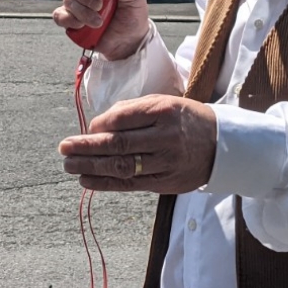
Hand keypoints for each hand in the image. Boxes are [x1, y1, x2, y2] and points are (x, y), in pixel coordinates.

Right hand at [52, 0, 149, 60]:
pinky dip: (68, 20)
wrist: (128, 42)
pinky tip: (81, 25)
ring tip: (98, 22)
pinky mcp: (70, 19)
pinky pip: (59, 15)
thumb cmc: (133, 18)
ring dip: (82, 12)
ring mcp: (77, 4)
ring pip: (67, 0)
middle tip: (100, 6)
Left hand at [58, 94, 216, 193]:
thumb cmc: (183, 119)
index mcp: (164, 111)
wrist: (223, 145)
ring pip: (122, 166)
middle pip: (118, 144)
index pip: (122, 118)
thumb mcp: (163, 103)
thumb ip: (130, 111)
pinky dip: (105, 183)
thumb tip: (96, 126)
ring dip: (90, 167)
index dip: (99, 125)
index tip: (87, 129)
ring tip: (69, 164)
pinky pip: (130, 184)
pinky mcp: (166, 182)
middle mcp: (166, 137)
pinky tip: (86, 180)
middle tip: (64, 148)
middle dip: (86, 147)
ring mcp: (167, 162)